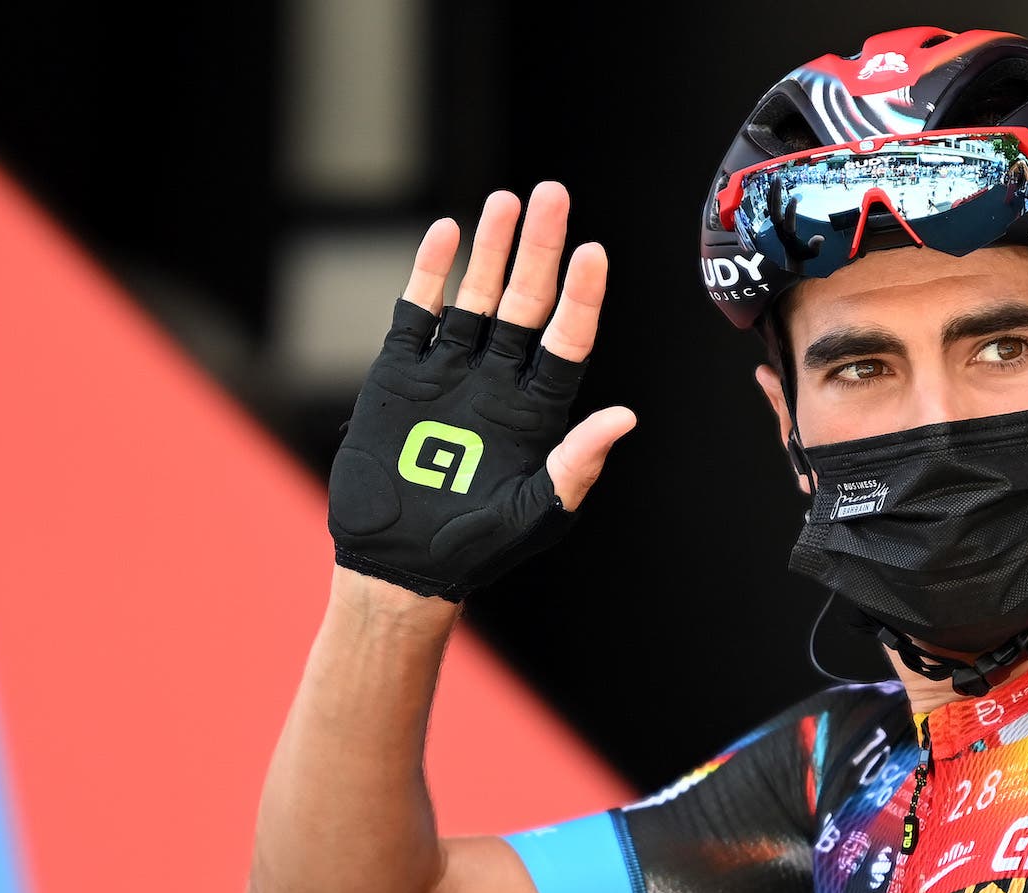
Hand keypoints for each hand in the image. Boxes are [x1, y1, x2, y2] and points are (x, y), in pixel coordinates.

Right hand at [326, 182, 636, 600]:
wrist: (401, 563)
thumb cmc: (478, 546)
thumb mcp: (538, 512)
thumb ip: (577, 463)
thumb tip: (625, 418)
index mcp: (537, 411)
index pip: (568, 340)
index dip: (581, 297)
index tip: (593, 252)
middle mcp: (498, 380)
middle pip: (526, 302)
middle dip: (539, 248)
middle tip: (553, 194)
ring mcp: (450, 371)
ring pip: (476, 295)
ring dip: (491, 248)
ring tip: (506, 201)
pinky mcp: (401, 374)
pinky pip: (418, 313)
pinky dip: (430, 273)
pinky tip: (446, 233)